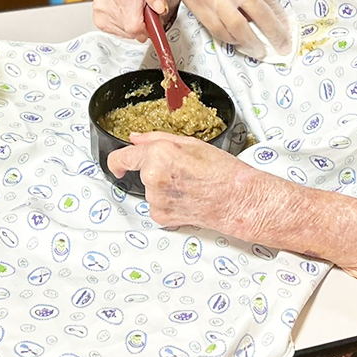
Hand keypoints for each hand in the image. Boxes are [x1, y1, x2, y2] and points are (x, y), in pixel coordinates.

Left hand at [108, 131, 264, 230]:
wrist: (239, 200)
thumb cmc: (223, 171)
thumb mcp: (192, 143)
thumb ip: (157, 139)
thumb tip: (136, 139)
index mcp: (158, 155)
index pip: (122, 158)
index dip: (116, 160)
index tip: (117, 164)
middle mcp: (153, 178)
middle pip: (142, 172)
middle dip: (156, 169)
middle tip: (182, 169)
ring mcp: (156, 200)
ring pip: (150, 189)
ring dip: (163, 186)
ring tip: (190, 184)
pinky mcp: (162, 217)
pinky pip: (156, 205)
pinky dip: (168, 202)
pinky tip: (187, 198)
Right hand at [159, 0, 293, 56]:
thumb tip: (266, 8)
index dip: (279, 17)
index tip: (286, 29)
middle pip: (257, 14)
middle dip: (273, 34)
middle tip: (282, 46)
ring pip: (237, 28)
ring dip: (251, 43)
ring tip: (259, 51)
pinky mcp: (199, 8)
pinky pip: (218, 30)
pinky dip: (230, 39)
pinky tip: (238, 42)